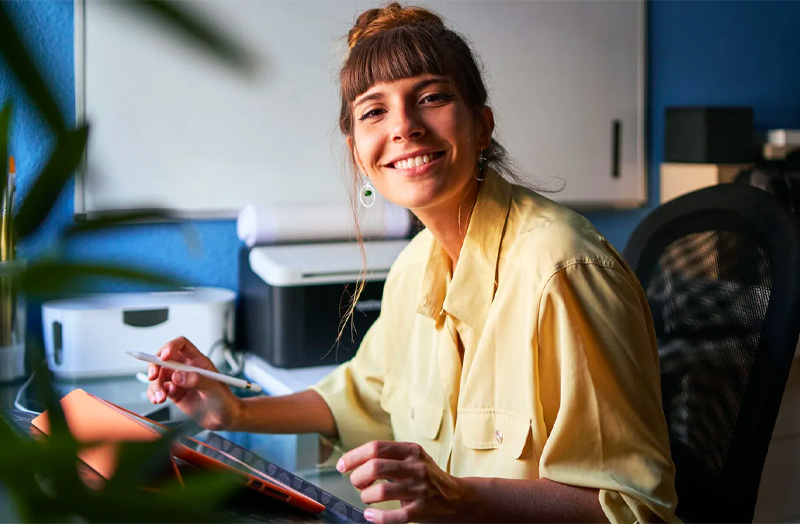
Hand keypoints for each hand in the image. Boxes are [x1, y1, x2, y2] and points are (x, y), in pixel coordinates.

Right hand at [146, 336, 241, 430]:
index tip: (164, 356)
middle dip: (155, 366)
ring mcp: (179, 381)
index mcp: (198, 361)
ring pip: (159, 376)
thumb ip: (196, 380)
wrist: (224, 418)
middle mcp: (186, 368)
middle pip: (164, 359)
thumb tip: (177, 376)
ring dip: (155, 385)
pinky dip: (154, 394)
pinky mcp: (174, 393)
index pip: (182, 345)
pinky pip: (158, 389)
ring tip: (160, 398)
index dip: (171, 346)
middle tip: (153, 377)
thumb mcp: (214, 388)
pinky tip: (158, 400)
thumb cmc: (224, 400)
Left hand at [336, 441, 466, 522]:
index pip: (375, 447)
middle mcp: (416, 466)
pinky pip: (394, 515)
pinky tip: (370, 515)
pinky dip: (377, 517)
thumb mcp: (413, 459)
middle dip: (358, 477)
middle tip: (357, 484)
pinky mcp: (422, 509)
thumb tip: (355, 461)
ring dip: (366, 496)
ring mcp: (420, 488)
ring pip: (381, 491)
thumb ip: (389, 457)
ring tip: (367, 498)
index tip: (342, 466)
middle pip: (375, 467)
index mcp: (411, 450)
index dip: (354, 456)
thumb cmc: (427, 477)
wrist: (458, 498)